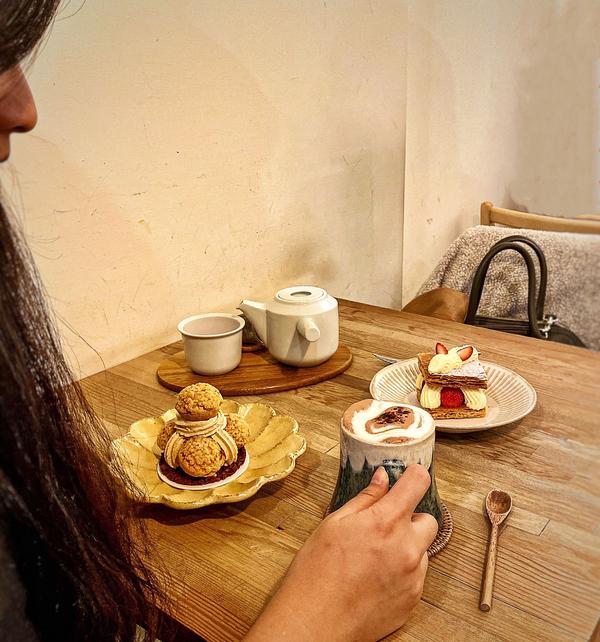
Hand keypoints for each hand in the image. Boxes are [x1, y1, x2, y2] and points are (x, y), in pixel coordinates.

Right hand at [245, 464, 437, 641]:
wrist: (314, 623)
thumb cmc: (316, 573)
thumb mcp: (334, 524)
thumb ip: (364, 499)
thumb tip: (382, 479)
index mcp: (385, 523)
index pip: (417, 484)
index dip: (414, 475)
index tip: (409, 475)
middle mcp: (406, 548)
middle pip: (428, 519)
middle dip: (410, 518)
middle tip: (384, 524)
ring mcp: (412, 577)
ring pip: (422, 549)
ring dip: (406, 546)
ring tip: (374, 556)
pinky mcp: (412, 600)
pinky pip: (416, 575)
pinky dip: (402, 571)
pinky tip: (375, 576)